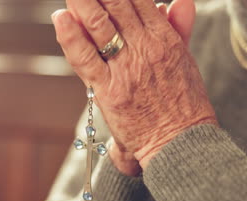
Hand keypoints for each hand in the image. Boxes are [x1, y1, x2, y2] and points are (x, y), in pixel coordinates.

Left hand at [52, 0, 216, 168]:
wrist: (182, 141)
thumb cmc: (185, 103)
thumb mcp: (186, 59)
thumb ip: (179, 28)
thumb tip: (178, 1)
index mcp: (164, 38)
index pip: (138, 0)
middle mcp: (145, 48)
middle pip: (116, 6)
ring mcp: (125, 68)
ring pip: (99, 25)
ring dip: (82, 3)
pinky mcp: (109, 90)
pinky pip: (85, 57)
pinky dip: (70, 36)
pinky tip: (60, 18)